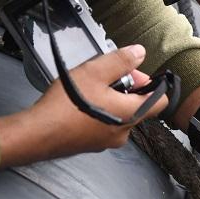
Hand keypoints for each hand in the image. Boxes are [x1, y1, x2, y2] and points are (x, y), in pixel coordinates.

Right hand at [0, 45, 167, 168]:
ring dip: (109, 99)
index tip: (132, 74)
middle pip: (137, 106)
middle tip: (104, 77)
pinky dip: (98, 112)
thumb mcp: (95, 72)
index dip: (150, 84)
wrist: (39, 133)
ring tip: (88, 89)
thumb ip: (120, 62)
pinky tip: (79, 104)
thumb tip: (139, 53)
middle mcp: (125, 131)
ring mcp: (109, 141)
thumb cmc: (67, 104)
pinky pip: (104, 124)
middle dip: (125, 88)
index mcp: (132, 114)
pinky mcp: (94, 144)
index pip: (160, 102)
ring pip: (119, 115)